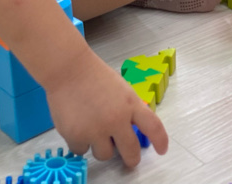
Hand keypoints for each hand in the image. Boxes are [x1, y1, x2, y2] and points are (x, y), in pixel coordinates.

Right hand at [46, 50, 167, 167]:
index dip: (160, 141)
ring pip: (105, 155)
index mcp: (131, 104)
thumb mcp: (122, 90)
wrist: (69, 70)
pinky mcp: (77, 136)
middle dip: (131, 160)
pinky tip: (77, 127)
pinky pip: (82, 151)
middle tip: (130, 161)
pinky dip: (80, 143)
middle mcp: (116, 119)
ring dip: (101, 148)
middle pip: (131, 151)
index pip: (153, 126)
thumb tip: (132, 129)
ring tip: (93, 130)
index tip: (162, 150)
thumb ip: (129, 110)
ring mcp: (96, 129)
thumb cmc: (95, 77)